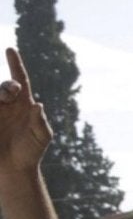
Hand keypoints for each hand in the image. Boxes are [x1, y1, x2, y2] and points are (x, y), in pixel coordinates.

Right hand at [0, 49, 53, 179]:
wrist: (15, 169)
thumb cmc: (31, 152)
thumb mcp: (41, 137)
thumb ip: (41, 122)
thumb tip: (38, 105)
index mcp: (24, 104)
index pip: (20, 79)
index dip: (15, 64)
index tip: (10, 50)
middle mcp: (7, 104)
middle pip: (5, 87)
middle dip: (8, 87)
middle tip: (14, 91)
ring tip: (4, 100)